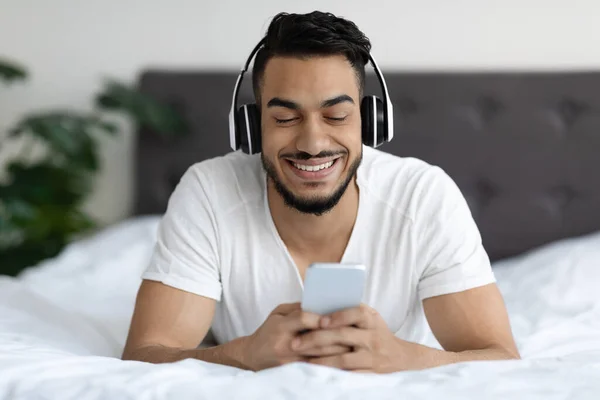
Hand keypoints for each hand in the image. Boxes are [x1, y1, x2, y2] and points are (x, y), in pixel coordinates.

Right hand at [241, 303, 350, 370]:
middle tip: (354, 330)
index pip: (302, 319)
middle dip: (336, 334)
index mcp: (280, 326)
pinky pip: (317, 367)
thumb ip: (298, 308)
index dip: (320, 317)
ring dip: (339, 350)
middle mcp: (285, 344)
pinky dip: (331, 362)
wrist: (252, 356)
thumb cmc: (268, 330)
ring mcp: (289, 361)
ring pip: (320, 356)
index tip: (336, 316)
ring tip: (354, 343)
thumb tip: (321, 303)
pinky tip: (343, 358)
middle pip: (316, 339)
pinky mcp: (294, 373)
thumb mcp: (277, 313)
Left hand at [291, 303, 421, 372]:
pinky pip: (347, 375)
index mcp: (371, 320)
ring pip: (342, 359)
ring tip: (301, 359)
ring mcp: (372, 357)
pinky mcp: (369, 374)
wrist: (402, 357)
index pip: (356, 313)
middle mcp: (373, 337)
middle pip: (343, 336)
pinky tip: (316, 372)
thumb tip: (321, 305)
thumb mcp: (371, 318)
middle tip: (296, 343)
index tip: (320, 321)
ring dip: (319, 360)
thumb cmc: (378, 333)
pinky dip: (331, 374)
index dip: (338, 316)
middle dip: (316, 339)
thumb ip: (351, 312)